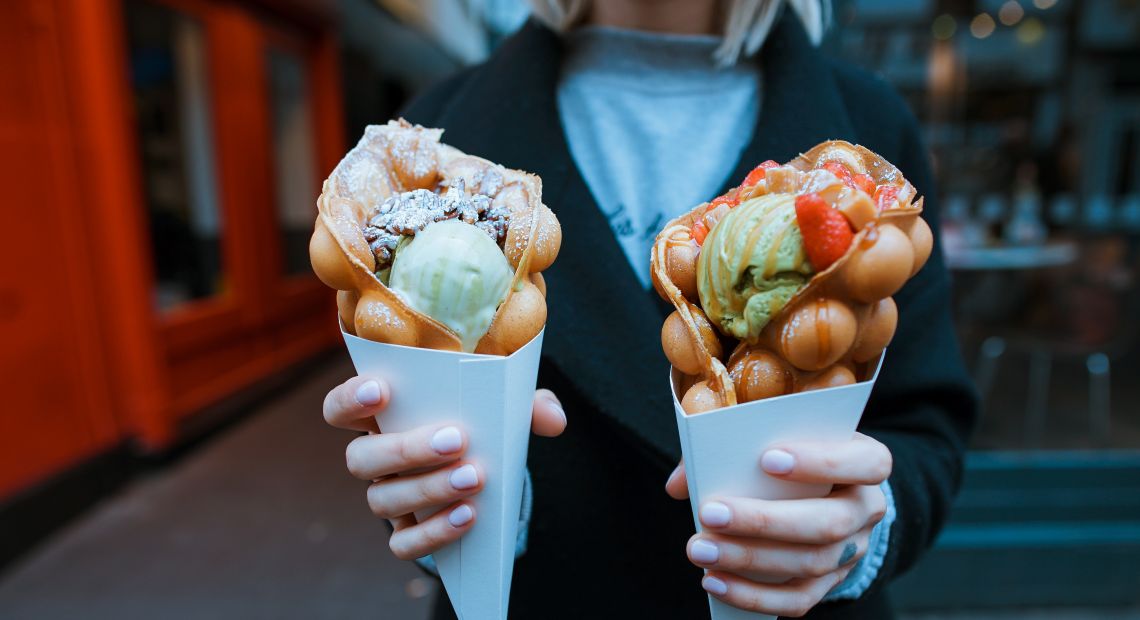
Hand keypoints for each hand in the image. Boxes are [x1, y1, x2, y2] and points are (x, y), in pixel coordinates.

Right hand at [323, 376, 565, 560]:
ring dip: (427, 490)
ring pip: (381, 500)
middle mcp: (376, 457)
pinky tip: (468, 516)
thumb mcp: (507, 405)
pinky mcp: (408, 531)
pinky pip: (404, 543)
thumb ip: (528, 403)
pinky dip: (434, 533)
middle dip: (405, 449)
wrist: (492, 468)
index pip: (341, 407)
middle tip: (455, 439)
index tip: (382, 390)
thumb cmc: (485, 423)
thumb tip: (552, 418)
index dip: (351, 399)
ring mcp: (388, 497)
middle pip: (360, 458)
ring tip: (474, 478)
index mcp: (386, 416)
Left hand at [665, 433, 890, 616]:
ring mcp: (853, 551)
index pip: (866, 463)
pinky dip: (753, 595)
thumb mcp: (773, 438)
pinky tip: (714, 582)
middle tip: (710, 514)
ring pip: (810, 564)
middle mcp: (867, 509)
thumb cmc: (789, 455)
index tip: (766, 459)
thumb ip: (728, 447)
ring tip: (700, 549)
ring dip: (748, 559)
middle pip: (828, 523)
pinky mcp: (830, 583)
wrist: (820, 492)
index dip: (821, 462)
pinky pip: (798, 600)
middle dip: (764, 521)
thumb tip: (680, 484)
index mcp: (865, 462)